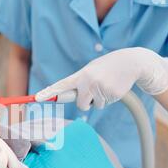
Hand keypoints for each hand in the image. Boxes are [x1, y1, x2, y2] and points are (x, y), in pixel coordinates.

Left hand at [36, 47, 167, 109]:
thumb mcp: (91, 70)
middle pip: (80, 104)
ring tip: (107, 85)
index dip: (48, 93)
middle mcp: (88, 81)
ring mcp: (100, 88)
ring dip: (100, 99)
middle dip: (86, 102)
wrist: (131, 62)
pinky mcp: (112, 94)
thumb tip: (63, 96)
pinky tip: (114, 87)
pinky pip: (105, 104)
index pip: (61, 86)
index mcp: (81, 75)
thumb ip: (79, 82)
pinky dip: (109, 99)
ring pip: (94, 105)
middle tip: (95, 90)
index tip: (36, 98)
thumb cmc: (107, 67)